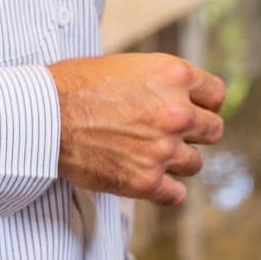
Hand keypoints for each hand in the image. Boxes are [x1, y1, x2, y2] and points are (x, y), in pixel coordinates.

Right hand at [49, 53, 224, 205]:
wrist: (44, 116)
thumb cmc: (76, 85)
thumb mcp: (129, 65)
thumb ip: (162, 82)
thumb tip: (182, 95)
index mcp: (175, 75)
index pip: (216, 94)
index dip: (203, 103)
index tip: (192, 109)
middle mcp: (177, 111)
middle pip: (213, 130)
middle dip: (194, 132)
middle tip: (169, 134)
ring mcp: (164, 148)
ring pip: (195, 163)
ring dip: (177, 161)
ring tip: (150, 154)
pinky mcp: (146, 180)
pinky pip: (176, 194)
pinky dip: (165, 190)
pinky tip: (149, 180)